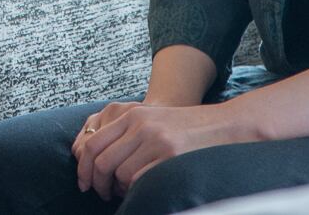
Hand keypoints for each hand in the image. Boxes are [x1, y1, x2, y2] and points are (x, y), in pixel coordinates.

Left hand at [72, 102, 244, 200]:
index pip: (93, 143)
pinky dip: (136, 191)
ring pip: (120, 174)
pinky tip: (143, 191)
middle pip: (101, 161)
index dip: (83, 167)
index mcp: (132, 115)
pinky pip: (140, 181)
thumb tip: (95, 159)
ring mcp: (156, 140)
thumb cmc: (187, 128)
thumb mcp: (152, 120)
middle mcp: (141, 125)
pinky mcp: (171, 156)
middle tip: (102, 194)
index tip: (85, 182)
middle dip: (97, 183)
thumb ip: (127, 132)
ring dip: (119, 189)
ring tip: (127, 192)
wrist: (225, 124)